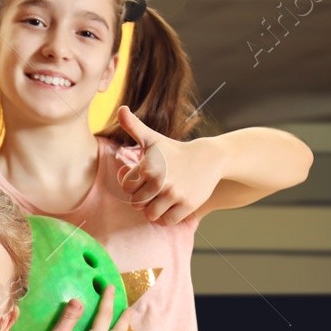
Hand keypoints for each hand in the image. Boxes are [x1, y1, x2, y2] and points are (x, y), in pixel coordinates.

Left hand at [115, 106, 225, 227]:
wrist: (209, 158)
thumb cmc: (175, 150)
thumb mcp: (153, 138)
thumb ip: (134, 126)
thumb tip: (121, 109)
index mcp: (148, 166)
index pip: (127, 187)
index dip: (133, 185)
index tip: (143, 180)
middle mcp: (161, 181)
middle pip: (137, 203)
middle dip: (142, 199)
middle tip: (152, 191)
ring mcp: (175, 194)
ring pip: (150, 215)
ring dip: (153, 211)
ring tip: (160, 200)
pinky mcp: (188, 205)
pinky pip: (167, 221)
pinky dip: (166, 217)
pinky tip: (170, 207)